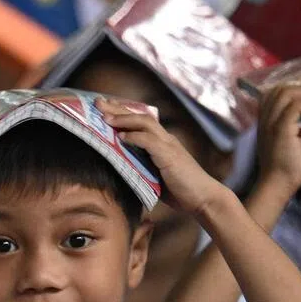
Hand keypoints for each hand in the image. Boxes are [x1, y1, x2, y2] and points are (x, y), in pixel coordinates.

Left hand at [97, 98, 226, 216]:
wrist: (204, 199)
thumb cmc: (180, 191)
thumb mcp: (155, 177)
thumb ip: (140, 169)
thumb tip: (119, 170)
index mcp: (161, 143)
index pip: (140, 121)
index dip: (122, 113)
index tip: (103, 109)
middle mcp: (165, 139)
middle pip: (140, 116)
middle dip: (117, 109)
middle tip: (97, 102)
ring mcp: (169, 146)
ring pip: (145, 123)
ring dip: (124, 119)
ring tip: (105, 117)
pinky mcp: (170, 156)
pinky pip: (150, 141)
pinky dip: (135, 137)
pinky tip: (122, 137)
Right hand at [255, 86, 300, 196]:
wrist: (280, 184)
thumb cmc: (289, 166)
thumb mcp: (299, 139)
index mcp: (269, 119)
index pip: (280, 92)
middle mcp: (266, 118)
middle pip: (282, 88)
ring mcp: (271, 123)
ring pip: (286, 93)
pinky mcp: (279, 130)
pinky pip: (294, 107)